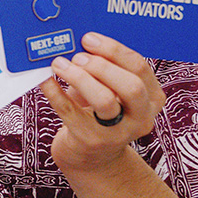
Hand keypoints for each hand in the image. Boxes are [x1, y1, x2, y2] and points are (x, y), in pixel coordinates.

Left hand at [41, 32, 165, 174]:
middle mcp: (141, 118)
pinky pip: (71, 113)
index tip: (89, 39)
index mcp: (152, 98)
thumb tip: (77, 40)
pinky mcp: (91, 141)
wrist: (91, 158)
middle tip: (78, 56)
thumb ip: (104, 69)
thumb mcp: (111, 91)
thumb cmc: (99, 113)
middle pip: (132, 86)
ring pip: (105, 101)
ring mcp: (118, 133)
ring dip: (80, 78)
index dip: (114, 50)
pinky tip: (45, 80)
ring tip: (60, 65)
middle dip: (103, 66)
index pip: (140, 68)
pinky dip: (55, 93)